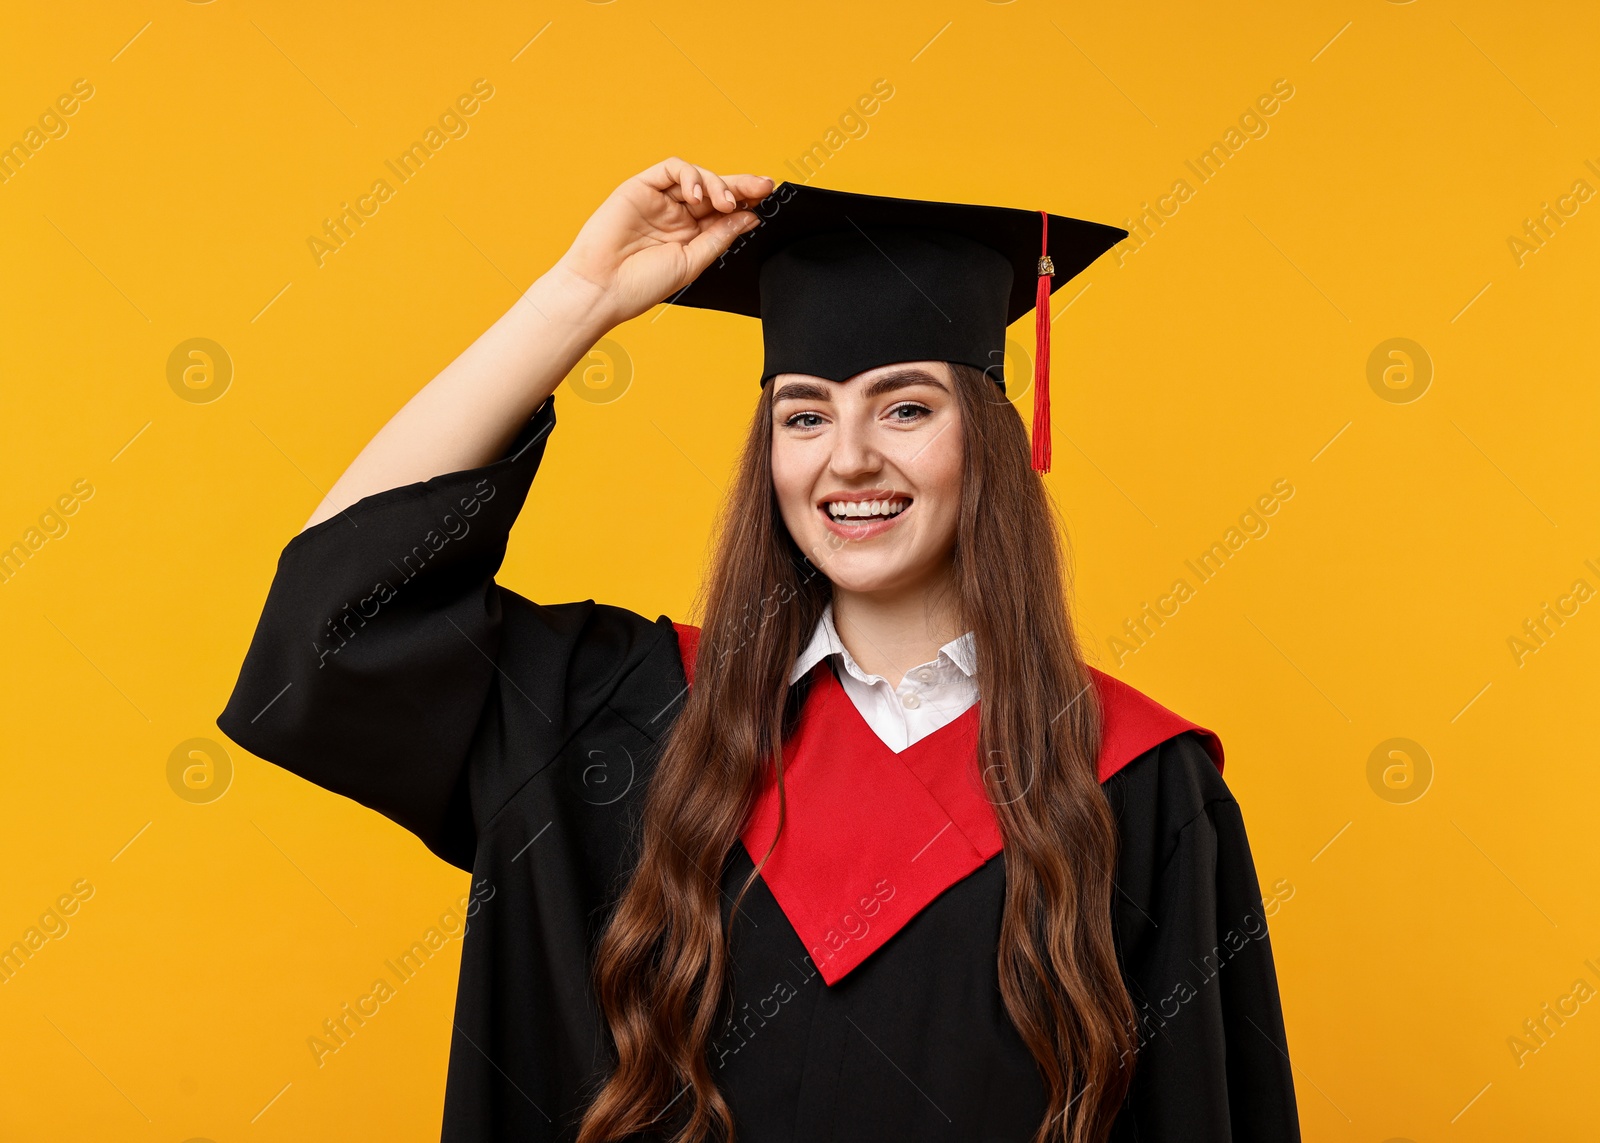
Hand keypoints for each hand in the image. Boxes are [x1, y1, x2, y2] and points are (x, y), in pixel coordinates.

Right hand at [552, 158, 773, 327]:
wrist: (603, 288)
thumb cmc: (641, 284)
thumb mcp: (693, 262)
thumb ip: (720, 237)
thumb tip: (749, 217)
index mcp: (690, 236)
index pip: (723, 212)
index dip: (746, 202)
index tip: (768, 198)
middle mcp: (676, 216)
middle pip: (714, 191)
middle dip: (741, 186)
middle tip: (763, 187)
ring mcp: (659, 201)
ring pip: (696, 177)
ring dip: (717, 184)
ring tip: (723, 202)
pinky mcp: (640, 188)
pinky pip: (671, 169)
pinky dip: (689, 176)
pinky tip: (696, 195)